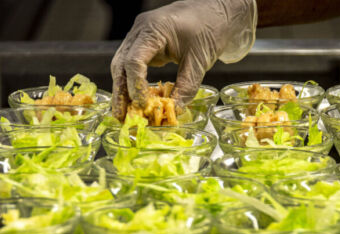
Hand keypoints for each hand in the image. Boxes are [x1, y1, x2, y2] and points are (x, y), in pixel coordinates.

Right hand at [111, 0, 256, 119]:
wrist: (219, 11)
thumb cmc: (211, 28)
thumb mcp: (200, 61)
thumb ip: (186, 87)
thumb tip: (173, 111)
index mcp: (153, 29)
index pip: (134, 60)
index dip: (136, 86)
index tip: (143, 106)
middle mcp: (141, 31)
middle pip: (121, 64)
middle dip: (120, 91)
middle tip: (122, 116)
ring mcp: (141, 36)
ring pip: (123, 65)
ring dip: (123, 89)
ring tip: (124, 113)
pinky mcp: (147, 44)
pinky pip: (133, 64)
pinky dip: (133, 82)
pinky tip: (136, 100)